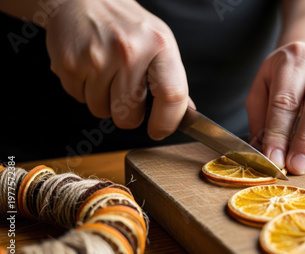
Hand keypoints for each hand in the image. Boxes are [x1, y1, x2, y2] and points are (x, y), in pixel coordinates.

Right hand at [45, 0, 191, 139]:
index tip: (160, 130)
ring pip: (102, 111)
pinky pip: (80, 99)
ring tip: (107, 74)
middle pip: (130, 115)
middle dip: (129, 115)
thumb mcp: (159, 42)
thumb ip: (172, 78)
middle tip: (127, 95)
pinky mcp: (70, 64)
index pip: (172, 95)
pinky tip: (90, 69)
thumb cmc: (126, 24)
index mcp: (159, 45)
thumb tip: (186, 112)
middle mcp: (129, 51)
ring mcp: (97, 58)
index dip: (167, 122)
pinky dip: (86, 91)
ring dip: (105, 102)